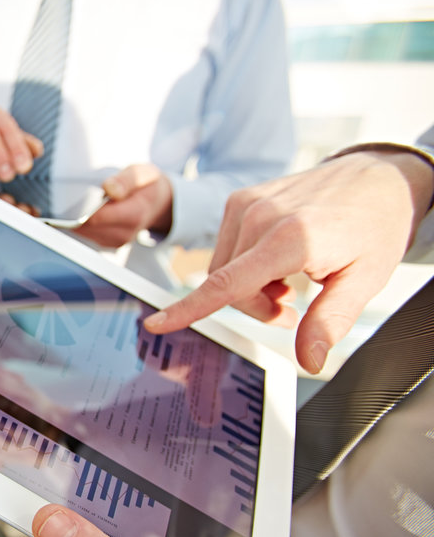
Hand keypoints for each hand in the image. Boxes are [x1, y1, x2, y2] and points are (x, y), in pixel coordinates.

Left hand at [75, 164, 172, 247]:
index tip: (73, 195)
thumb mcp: (142, 174)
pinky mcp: (107, 243)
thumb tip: (109, 188)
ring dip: (79, 217)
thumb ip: (126, 180)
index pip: (97, 217)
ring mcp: (116, 241)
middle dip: (78, 211)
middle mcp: (125, 233)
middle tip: (79, 195)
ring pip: (83, 232)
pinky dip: (83, 222)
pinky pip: (86, 234)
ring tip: (86, 201)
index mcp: (134, 214)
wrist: (158, 203)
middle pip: (87, 226)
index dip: (81, 207)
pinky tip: (88, 210)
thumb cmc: (147, 186)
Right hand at [142, 151, 430, 372]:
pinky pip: (227, 248)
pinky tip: (278, 259)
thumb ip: (330, 321)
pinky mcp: (240, 198)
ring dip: (251, 287)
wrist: (378, 176)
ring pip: (224, 269)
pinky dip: (247, 264)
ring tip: (289, 282)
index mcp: (291, 237)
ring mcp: (246, 203)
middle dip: (257, 306)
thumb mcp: (365, 279)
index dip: (190, 309)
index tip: (158, 323)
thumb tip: (309, 360)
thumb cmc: (376, 223)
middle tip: (294, 308)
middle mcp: (261, 215)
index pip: (228, 283)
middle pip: (229, 287)